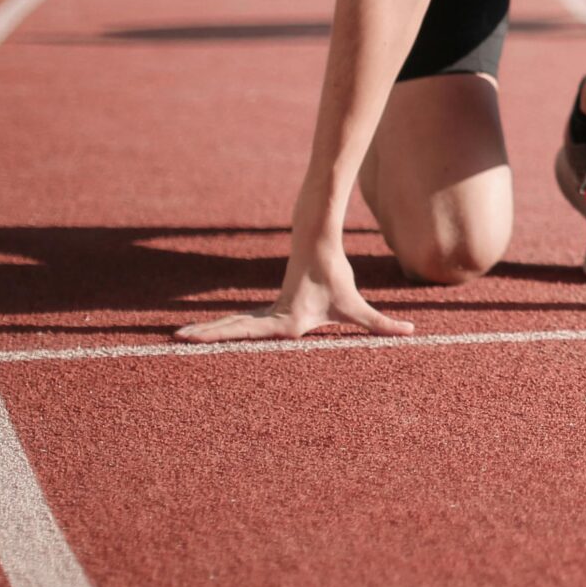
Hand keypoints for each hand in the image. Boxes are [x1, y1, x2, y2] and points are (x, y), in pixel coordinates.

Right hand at [174, 234, 414, 342]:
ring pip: (232, 325)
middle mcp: (271, 318)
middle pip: (233, 328)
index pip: (250, 331)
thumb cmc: (337, 279)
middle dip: (205, 336)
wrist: (320, 247)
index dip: (226, 335)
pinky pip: (239, 323)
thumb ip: (381, 324)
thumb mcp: (358, 307)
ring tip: (177, 338)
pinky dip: (220, 330)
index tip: (202, 338)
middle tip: (176, 339)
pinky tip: (203, 335)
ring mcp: (266, 313)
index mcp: (286, 321)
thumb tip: (410, 331)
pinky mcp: (267, 311)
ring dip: (207, 332)